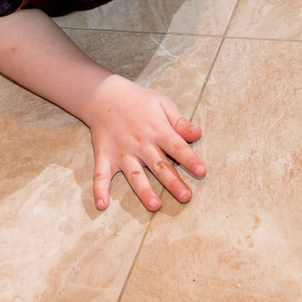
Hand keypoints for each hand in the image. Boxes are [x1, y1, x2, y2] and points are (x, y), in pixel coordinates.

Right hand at [83, 76, 205, 212]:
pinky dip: (99, 190)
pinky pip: (100, 175)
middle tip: (185, 197)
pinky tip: (102, 204)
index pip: (176, 147)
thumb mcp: (163, 104)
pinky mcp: (104, 156)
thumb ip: (180, 122)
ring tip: (155, 206)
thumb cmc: (139, 100)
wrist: (105, 95)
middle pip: (159, 166)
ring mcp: (121, 152)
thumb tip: (198, 134)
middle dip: (173, 182)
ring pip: (135, 175)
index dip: (190, 159)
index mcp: (157, 130)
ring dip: (144, 191)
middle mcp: (140, 144)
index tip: (201, 171)